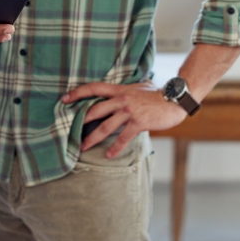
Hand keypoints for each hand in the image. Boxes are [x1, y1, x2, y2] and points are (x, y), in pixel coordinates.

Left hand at [61, 80, 186, 157]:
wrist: (175, 99)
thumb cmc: (159, 93)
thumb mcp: (141, 85)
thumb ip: (129, 87)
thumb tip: (126, 86)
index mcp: (120, 89)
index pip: (94, 88)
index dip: (78, 92)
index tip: (65, 99)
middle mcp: (121, 99)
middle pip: (95, 110)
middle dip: (80, 120)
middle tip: (68, 130)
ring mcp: (129, 111)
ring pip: (105, 126)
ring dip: (92, 138)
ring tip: (83, 147)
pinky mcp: (138, 122)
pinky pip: (123, 137)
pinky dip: (115, 148)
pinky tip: (109, 155)